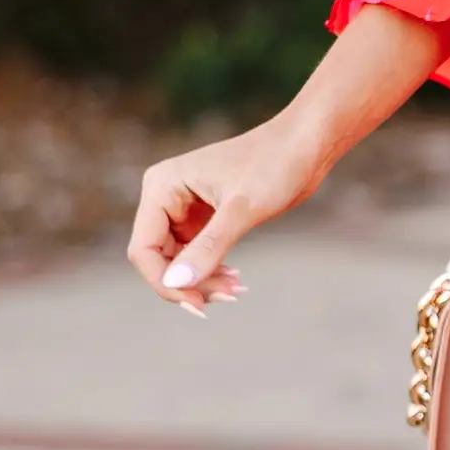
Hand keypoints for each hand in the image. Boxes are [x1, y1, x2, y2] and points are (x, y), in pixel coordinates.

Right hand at [126, 114, 321, 314]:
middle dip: (188, 283)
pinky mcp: (206, 217)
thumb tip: (177, 283)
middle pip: (159, 259)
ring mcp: (184, 208)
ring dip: (202, 280)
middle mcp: (166, 197)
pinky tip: (236, 279)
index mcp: (161, 187)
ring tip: (236, 290)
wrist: (306, 145)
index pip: (143, 249)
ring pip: (178, 261)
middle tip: (229, 297)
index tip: (197, 304)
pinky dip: (212, 271)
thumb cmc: (274, 165)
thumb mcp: (242, 209)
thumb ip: (209, 247)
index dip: (164, 282)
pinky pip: (197, 254)